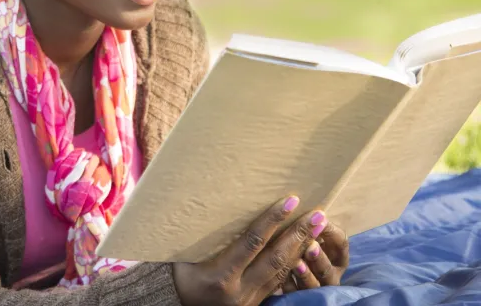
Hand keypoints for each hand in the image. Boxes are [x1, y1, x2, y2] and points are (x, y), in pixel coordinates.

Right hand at [172, 197, 328, 305]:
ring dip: (302, 248)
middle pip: (275, 258)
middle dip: (299, 234)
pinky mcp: (255, 305)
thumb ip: (205, 236)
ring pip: (282, 272)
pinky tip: (305, 250)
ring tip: (318, 228)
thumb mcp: (184, 255)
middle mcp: (239, 290)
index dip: (272, 220)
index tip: (290, 201)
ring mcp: (249, 300)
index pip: (253, 242)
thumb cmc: (177, 275)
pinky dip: (294, 264)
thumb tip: (215, 201)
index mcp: (220, 275)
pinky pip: (279, 283)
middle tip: (318, 214)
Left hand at [280, 221, 348, 292]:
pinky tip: (280, 278)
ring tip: (297, 263)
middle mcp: (329, 274)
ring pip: (314, 285)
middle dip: (320, 258)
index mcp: (336, 256)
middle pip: (329, 269)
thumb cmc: (303, 242)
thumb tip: (304, 208)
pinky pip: (294, 293)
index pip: (341, 243)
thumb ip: (312, 226)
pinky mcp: (299, 296)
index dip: (333, 233)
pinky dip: (288, 285)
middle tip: (311, 245)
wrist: (298, 272)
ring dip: (306, 274)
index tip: (321, 220)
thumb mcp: (313, 234)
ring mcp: (315, 287)